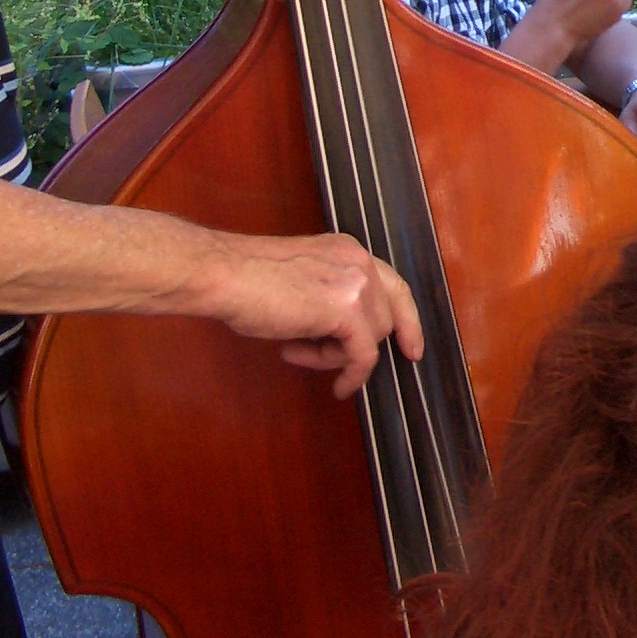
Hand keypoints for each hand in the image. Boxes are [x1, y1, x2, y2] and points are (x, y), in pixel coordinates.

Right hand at [205, 231, 424, 399]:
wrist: (225, 277)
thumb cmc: (246, 281)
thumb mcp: (301, 282)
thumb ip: (328, 299)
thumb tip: (338, 336)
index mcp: (347, 250)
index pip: (393, 285)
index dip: (407, 319)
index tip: (411, 346)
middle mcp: (358, 261)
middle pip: (385, 316)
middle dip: (359, 344)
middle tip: (339, 367)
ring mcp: (355, 283)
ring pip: (372, 337)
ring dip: (338, 355)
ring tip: (298, 350)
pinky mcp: (345, 310)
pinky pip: (363, 355)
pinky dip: (352, 375)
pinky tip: (338, 387)